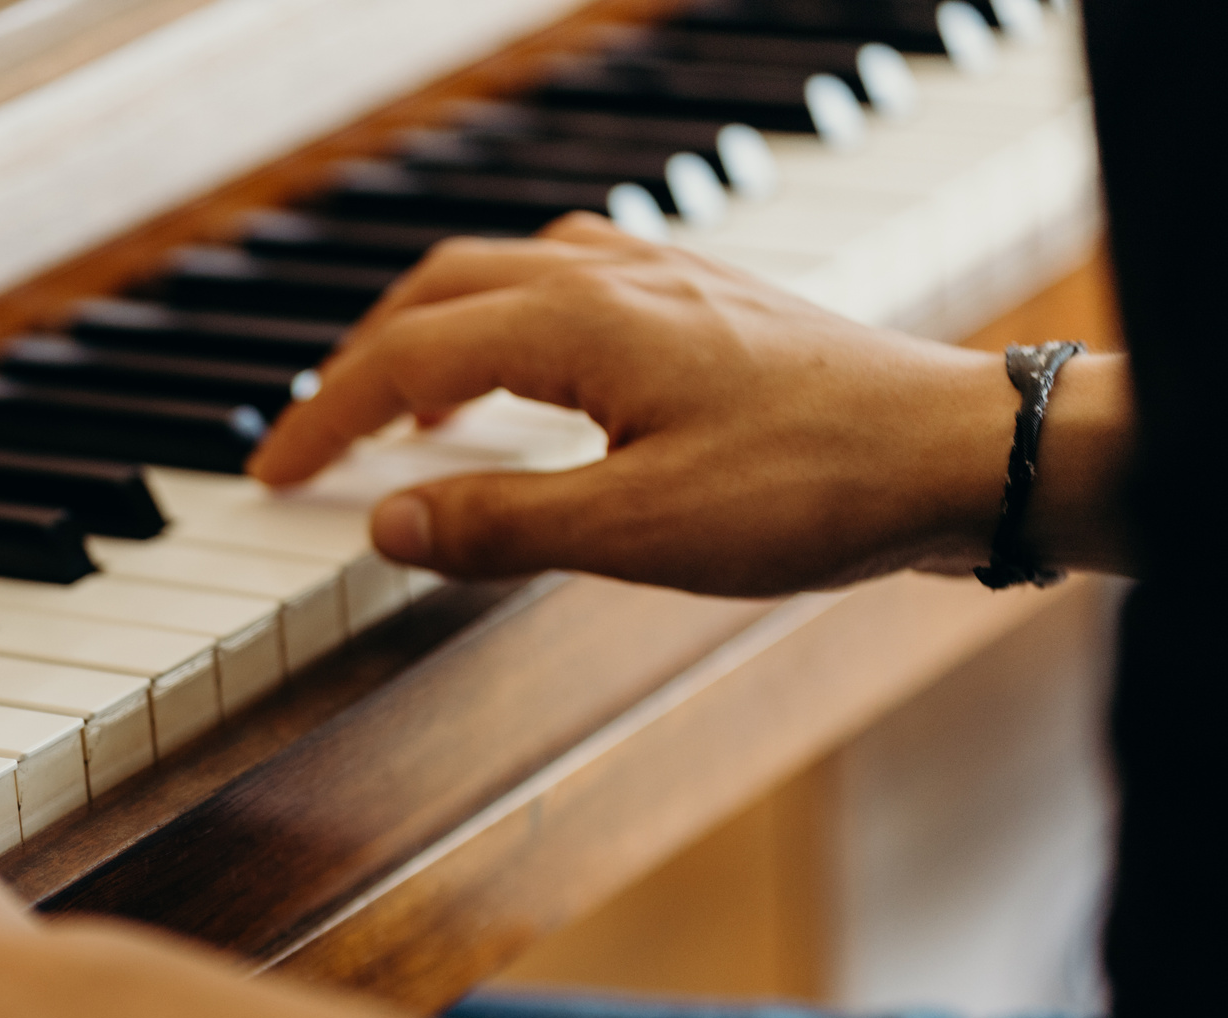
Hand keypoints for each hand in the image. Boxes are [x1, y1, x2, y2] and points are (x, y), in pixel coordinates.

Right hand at [249, 216, 1020, 596]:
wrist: (955, 451)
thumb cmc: (814, 488)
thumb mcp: (637, 531)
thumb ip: (499, 526)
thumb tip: (386, 522)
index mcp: (578, 323)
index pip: (406, 359)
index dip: (325, 418)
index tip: (271, 474)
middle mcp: (612, 278)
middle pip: (438, 293)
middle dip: (359, 364)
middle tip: (313, 438)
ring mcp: (663, 277)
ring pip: (502, 276)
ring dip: (430, 333)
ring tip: (403, 406)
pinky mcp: (705, 299)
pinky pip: (568, 282)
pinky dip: (505, 324)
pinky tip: (528, 376)